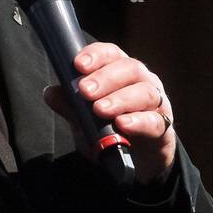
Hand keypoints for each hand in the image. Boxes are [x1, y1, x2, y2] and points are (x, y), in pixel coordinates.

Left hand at [42, 41, 175, 184]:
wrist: (135, 159)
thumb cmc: (108, 129)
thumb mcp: (84, 119)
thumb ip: (70, 106)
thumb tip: (50, 93)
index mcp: (120, 71)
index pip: (110, 54)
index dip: (95, 55)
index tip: (78, 64)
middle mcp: (141, 80)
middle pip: (129, 68)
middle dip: (105, 78)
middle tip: (85, 91)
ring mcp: (155, 102)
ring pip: (144, 92)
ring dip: (120, 99)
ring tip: (100, 110)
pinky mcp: (163, 126)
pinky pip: (154, 121)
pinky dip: (138, 121)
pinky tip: (122, 124)